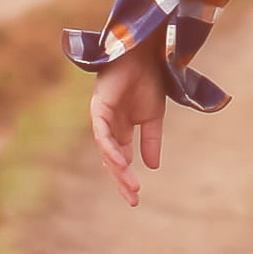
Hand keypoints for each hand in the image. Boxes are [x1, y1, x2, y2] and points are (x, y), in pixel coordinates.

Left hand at [86, 35, 169, 204]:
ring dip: (118, 169)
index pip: (121, 160)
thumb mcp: (154, 117)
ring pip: (106, 150)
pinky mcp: (98, 107)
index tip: (136, 198)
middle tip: (133, 200)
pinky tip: (121, 162)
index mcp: (121, 130)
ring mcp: (102, 118)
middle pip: (111, 160)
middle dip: (121, 180)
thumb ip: (151, 141)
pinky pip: (102, 133)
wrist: (145, 54)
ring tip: (131, 185)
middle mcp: (109, 127)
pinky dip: (110, 149)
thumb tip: (152, 167)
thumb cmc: (148, 80)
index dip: (127, 178)